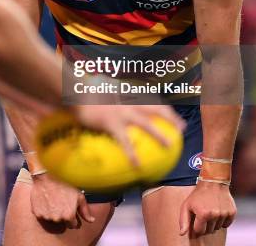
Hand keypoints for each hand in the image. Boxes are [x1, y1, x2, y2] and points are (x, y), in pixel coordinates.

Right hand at [30, 173, 94, 228]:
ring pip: (52, 219)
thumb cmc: (63, 184)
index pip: (72, 225)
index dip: (72, 218)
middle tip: (61, 203)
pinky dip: (44, 211)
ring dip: (53, 213)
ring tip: (53, 200)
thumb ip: (85, 210)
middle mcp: (57, 219)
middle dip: (63, 215)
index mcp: (68, 216)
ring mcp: (47, 217)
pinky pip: (42, 216)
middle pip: (62, 222)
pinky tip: (46, 201)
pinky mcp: (37, 213)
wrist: (46, 176)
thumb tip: (91, 220)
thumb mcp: (79, 195)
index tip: (70, 211)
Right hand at [71, 104, 185, 164]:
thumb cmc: (85, 93)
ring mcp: (120, 111)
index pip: (150, 98)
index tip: (174, 115)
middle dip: (170, 117)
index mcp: (127, 94)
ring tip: (169, 145)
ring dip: (159, 134)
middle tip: (182, 128)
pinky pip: (124, 141)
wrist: (73, 93)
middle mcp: (127, 101)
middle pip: (154, 107)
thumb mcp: (101, 91)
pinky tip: (137, 165)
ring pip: (146, 122)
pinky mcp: (111, 123)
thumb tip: (113, 104)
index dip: (164, 106)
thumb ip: (111, 97)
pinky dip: (132, 153)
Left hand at [179, 181, 236, 237]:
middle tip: (203, 214)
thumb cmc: (198, 195)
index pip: (199, 231)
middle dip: (205, 225)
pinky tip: (218, 211)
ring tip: (210, 211)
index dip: (196, 226)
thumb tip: (182, 234)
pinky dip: (222, 221)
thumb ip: (183, 220)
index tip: (196, 219)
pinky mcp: (232, 213)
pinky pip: (226, 225)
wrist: (213, 182)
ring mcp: (224, 214)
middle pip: (209, 231)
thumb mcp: (186, 205)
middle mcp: (215, 215)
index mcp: (203, 214)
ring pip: (217, 228)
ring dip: (213, 222)